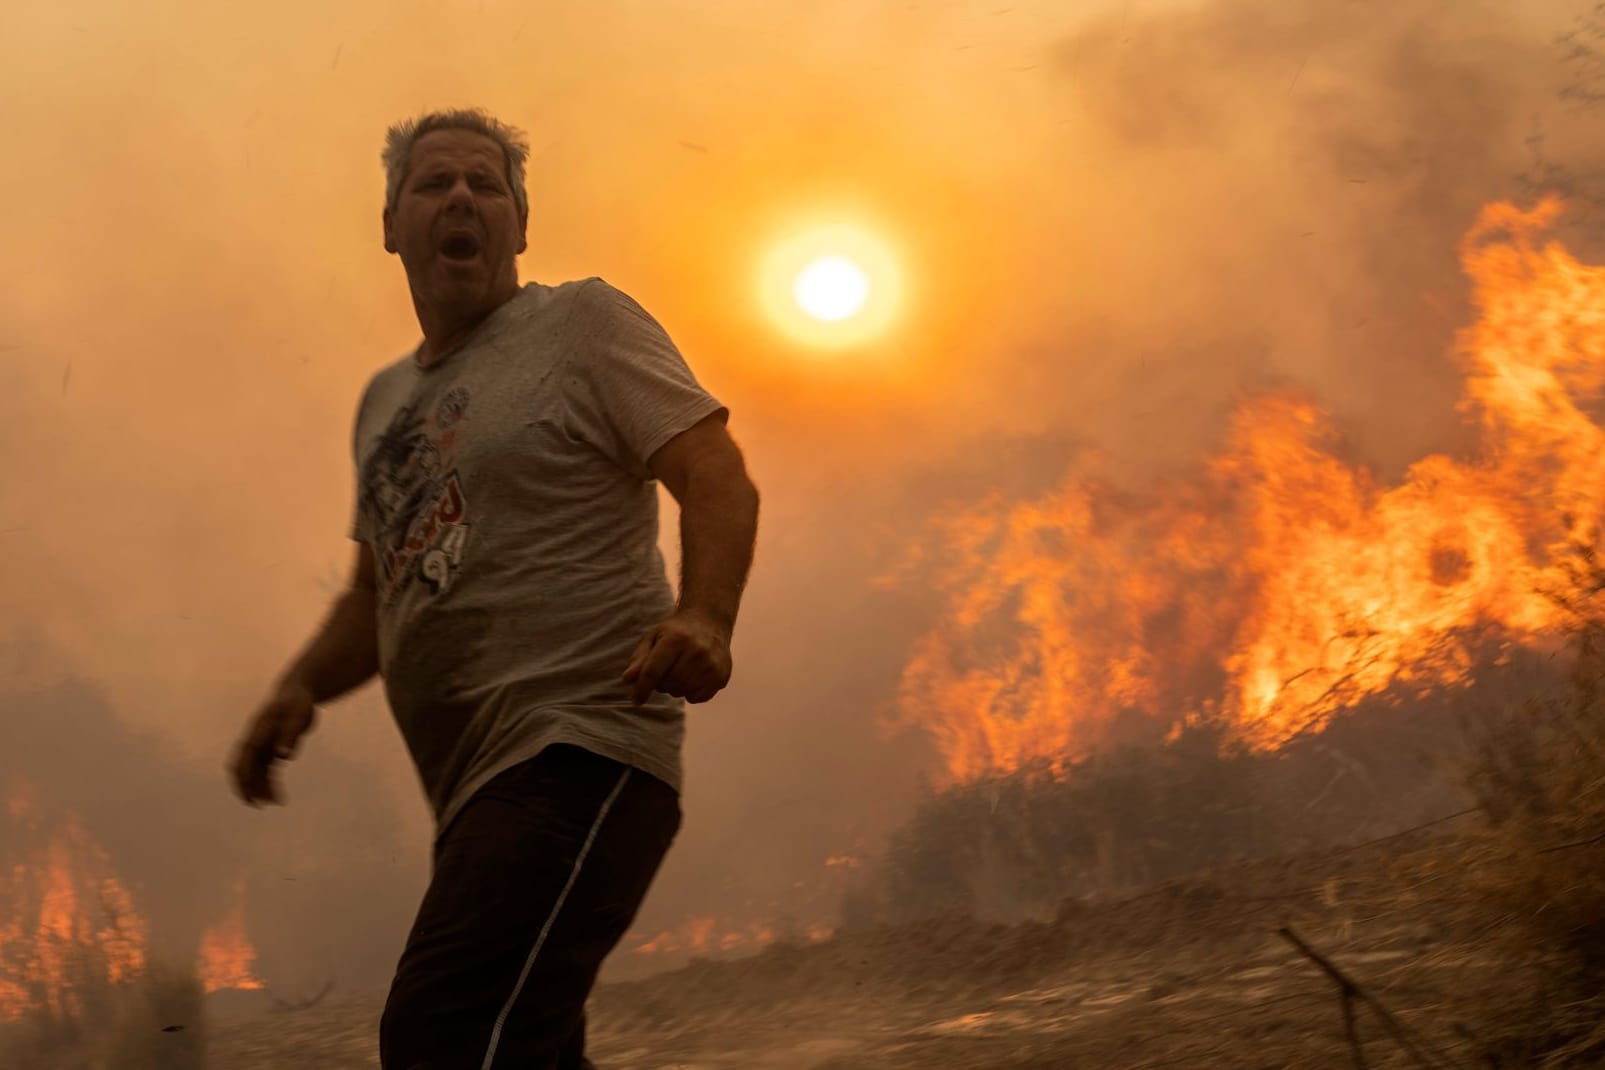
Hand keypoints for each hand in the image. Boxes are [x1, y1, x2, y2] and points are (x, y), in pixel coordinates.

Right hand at [228, 680, 316, 806]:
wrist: (298, 692)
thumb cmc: (297, 702)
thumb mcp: (297, 716)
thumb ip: (289, 735)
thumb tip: (283, 757)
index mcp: (257, 732)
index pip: (244, 759)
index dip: (244, 778)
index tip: (252, 794)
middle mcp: (256, 740)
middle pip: (244, 768)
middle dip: (248, 787)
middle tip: (259, 805)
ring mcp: (262, 745)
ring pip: (255, 772)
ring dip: (261, 788)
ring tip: (276, 802)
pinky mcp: (271, 749)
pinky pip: (266, 770)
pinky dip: (269, 783)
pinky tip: (278, 795)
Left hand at [622, 608, 732, 705]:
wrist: (710, 621)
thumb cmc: (676, 631)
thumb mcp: (654, 637)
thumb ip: (640, 658)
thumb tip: (627, 680)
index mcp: (676, 639)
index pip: (653, 671)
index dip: (642, 689)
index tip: (636, 700)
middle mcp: (696, 651)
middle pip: (667, 684)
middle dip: (661, 682)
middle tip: (667, 668)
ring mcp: (711, 665)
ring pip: (682, 692)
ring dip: (675, 687)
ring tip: (680, 670)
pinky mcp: (721, 676)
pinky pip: (697, 698)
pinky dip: (691, 692)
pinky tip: (693, 677)